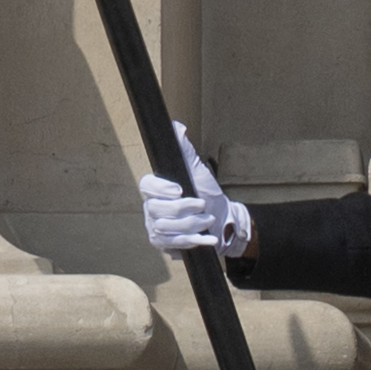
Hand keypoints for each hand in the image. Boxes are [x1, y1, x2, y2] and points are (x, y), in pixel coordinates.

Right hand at [137, 128, 251, 258]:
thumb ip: (185, 150)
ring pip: (166, 227)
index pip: (146, 186)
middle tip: (203, 205)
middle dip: (183, 208)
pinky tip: (208, 239)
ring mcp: (156, 226)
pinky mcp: (165, 243)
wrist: (223, 220)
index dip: (160, 188)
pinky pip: (173, 243)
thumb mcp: (198, 170)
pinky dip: (193, 241)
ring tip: (209, 220)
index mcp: (156, 189)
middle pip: (157, 209)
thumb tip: (177, 126)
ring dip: (192, 224)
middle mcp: (151, 207)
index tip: (179, 189)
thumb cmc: (207, 193)